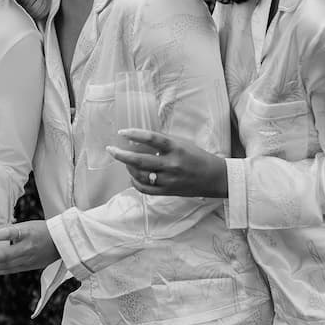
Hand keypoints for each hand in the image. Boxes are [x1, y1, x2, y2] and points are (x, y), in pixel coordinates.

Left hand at [0, 218, 56, 273]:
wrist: (61, 242)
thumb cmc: (42, 230)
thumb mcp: (26, 226)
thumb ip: (10, 231)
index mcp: (27, 235)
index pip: (8, 234)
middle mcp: (27, 249)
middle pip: (3, 256)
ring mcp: (27, 260)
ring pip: (5, 266)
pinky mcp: (28, 267)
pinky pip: (9, 271)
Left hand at [107, 130, 227, 197]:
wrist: (213, 177)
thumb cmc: (196, 157)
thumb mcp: (181, 143)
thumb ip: (162, 141)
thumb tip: (138, 139)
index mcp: (176, 148)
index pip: (152, 138)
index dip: (134, 134)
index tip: (121, 132)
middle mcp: (171, 164)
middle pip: (140, 160)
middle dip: (121, 155)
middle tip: (110, 149)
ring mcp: (168, 180)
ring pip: (140, 175)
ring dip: (128, 167)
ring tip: (125, 161)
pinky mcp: (167, 191)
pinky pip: (144, 189)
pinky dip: (134, 182)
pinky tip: (132, 175)